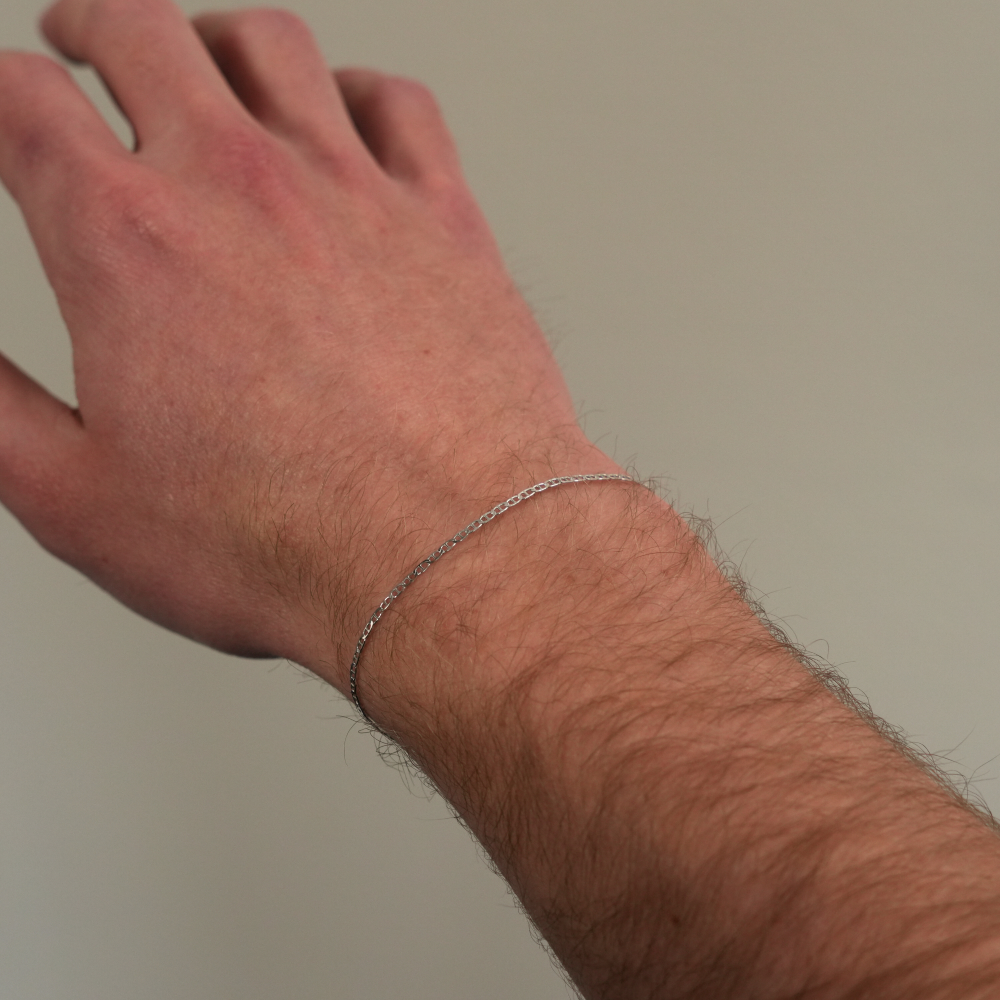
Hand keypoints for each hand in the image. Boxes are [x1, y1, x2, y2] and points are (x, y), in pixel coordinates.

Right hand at [0, 0, 616, 683]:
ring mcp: (353, 192)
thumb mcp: (79, 500)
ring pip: (273, 47)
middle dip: (92, 24)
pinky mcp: (444, 219)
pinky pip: (400, 104)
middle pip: (143, 31)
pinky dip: (358, 89)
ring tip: (205, 60)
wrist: (447, 555)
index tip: (5, 106)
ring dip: (218, 40)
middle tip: (79, 39)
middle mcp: (242, 186)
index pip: (24, 102)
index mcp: (131, 241)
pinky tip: (347, 114)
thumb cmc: (286, 542)